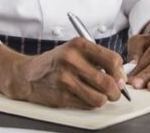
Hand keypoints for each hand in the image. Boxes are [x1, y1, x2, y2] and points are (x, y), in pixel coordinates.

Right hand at [8, 38, 126, 108]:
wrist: (27, 75)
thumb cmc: (55, 62)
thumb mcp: (74, 50)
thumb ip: (98, 58)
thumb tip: (121, 77)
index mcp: (78, 45)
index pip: (113, 60)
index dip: (120, 72)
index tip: (119, 77)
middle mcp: (71, 61)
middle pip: (109, 82)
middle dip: (116, 91)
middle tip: (115, 91)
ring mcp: (66, 80)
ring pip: (100, 98)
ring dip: (104, 99)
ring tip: (100, 95)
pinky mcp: (62, 96)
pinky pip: (88, 105)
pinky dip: (91, 103)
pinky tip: (84, 96)